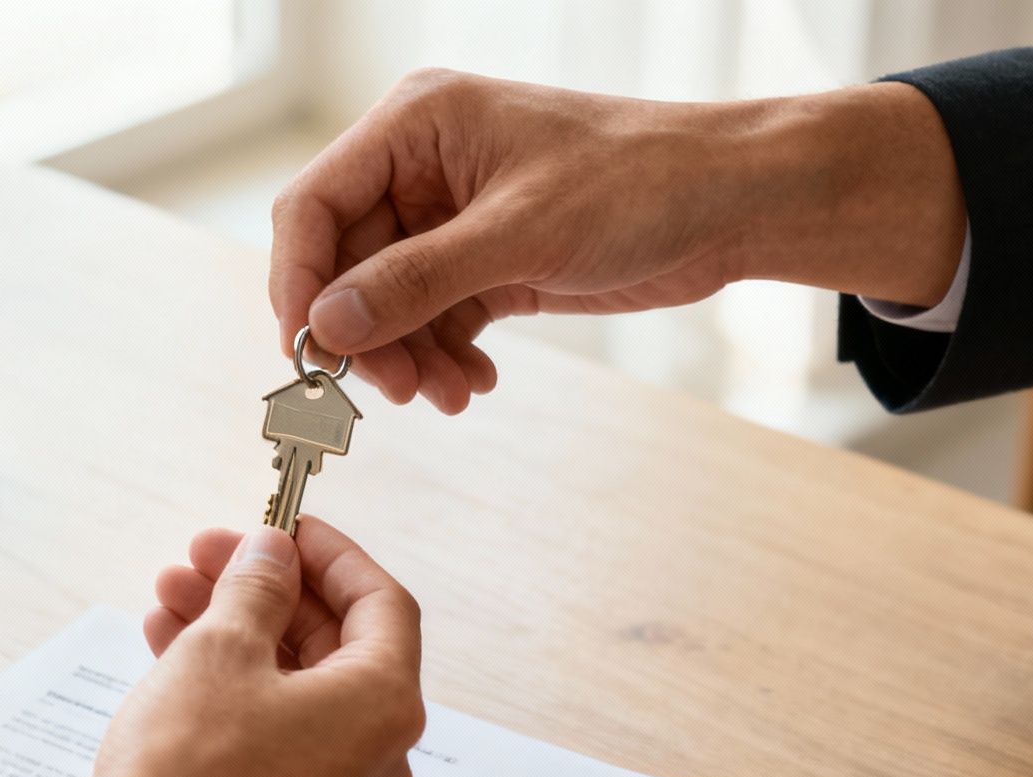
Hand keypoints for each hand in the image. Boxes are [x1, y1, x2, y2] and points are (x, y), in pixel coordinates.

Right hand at [25, 519, 423, 776]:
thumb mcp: (219, 651)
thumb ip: (255, 589)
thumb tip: (271, 555)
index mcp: (385, 706)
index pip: (380, 603)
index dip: (329, 555)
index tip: (281, 525)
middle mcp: (378, 756)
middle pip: (334, 645)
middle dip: (265, 592)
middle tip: (202, 557)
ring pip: (294, 690)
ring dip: (237, 635)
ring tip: (168, 599)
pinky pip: (274, 735)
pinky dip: (232, 689)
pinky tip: (169, 656)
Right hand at [270, 70, 965, 412]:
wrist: (732, 203)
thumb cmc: (639, 183)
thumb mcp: (519, 235)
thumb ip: (416, 281)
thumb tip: (326, 328)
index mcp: (416, 125)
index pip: (314, 205)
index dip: (300, 282)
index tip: (306, 355)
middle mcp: (422, 168)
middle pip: (347, 265)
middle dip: (367, 335)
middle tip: (395, 391)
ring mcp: (452, 218)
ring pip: (389, 302)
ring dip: (410, 356)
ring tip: (449, 394)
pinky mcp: (487, 262)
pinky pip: (435, 319)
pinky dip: (445, 356)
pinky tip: (475, 381)